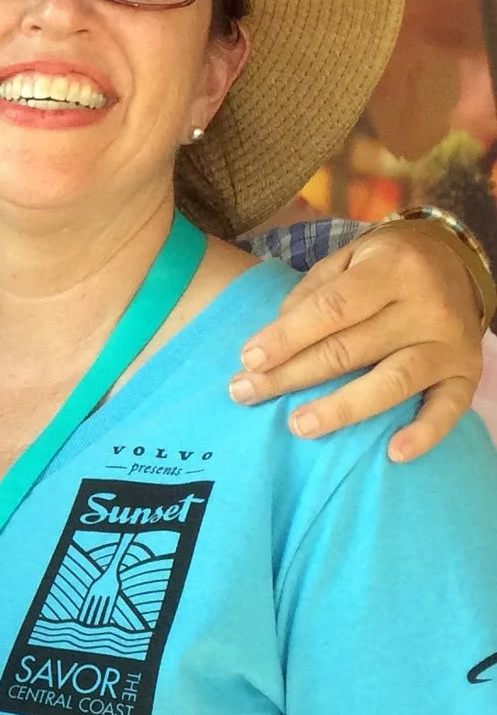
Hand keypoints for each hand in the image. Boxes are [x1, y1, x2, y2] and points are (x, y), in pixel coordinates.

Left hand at [231, 219, 488, 462]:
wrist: (454, 261)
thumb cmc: (382, 267)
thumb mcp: (345, 261)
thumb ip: (310, 296)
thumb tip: (272, 344)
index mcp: (392, 269)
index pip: (331, 308)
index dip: (287, 337)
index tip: (248, 360)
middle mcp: (427, 306)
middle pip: (351, 350)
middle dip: (292, 376)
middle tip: (245, 395)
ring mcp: (450, 343)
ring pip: (392, 382)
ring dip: (342, 409)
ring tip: (298, 426)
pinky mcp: (467, 373)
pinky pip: (449, 408)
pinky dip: (424, 433)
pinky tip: (393, 453)